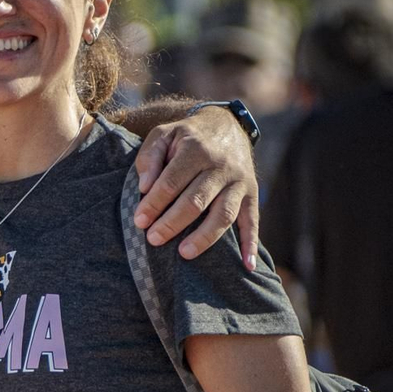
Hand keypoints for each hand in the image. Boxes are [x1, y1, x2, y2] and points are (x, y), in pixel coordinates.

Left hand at [133, 104, 259, 267]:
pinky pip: (253, 221)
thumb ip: (149, 156)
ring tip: (184, 254)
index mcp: (196, 149)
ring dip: (204, 237)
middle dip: (172, 223)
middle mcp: (221, 166)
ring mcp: (239, 182)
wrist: (227, 125)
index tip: (139, 221)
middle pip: (196, 201)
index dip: (154, 203)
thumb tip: (144, 186)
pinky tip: (246, 265)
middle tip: (153, 240)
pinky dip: (251, 244)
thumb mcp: (164, 134)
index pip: (172, 181)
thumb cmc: (187, 137)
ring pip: (223, 214)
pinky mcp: (252, 194)